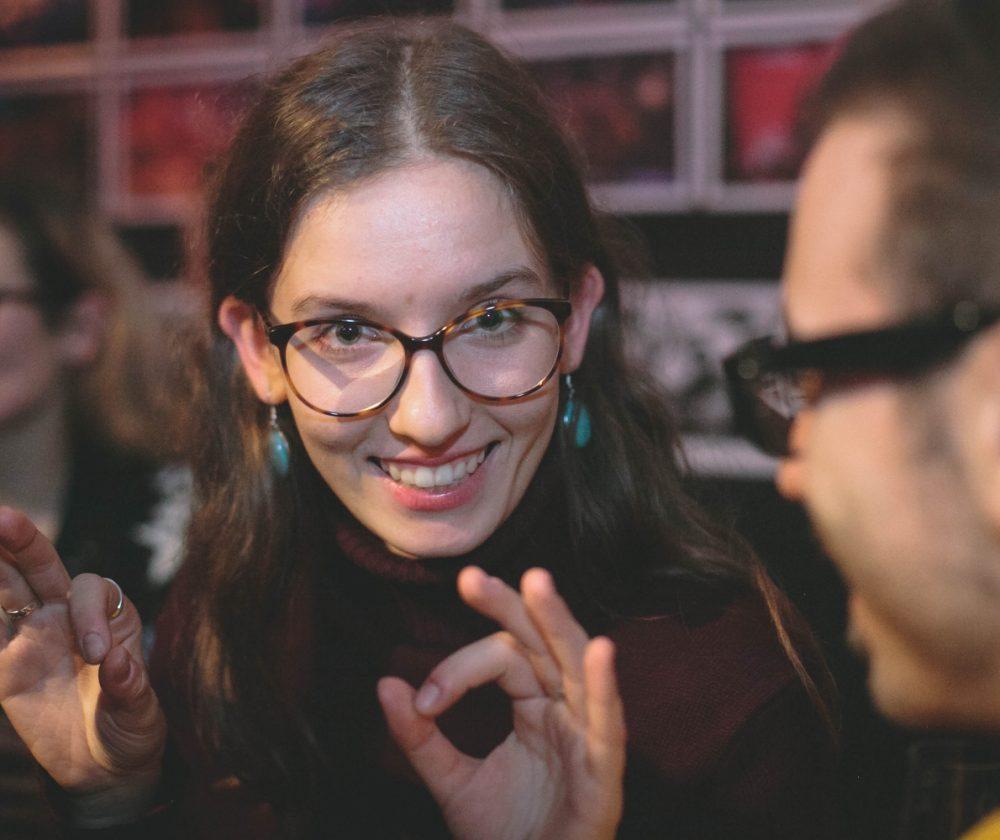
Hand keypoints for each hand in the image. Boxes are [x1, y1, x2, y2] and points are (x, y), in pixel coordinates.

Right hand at [0, 507, 165, 825]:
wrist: (102, 768)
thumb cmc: (130, 732)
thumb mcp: (141, 715)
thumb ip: (130, 689)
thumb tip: (116, 664)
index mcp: (113, 619)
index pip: (92, 591)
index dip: (89, 615)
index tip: (93, 657)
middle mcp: (72, 617)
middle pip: (45, 567)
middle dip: (25, 542)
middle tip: (2, 518)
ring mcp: (35, 635)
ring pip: (9, 587)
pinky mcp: (7, 664)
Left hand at [378, 566, 625, 839]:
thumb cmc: (505, 835)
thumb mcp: (451, 781)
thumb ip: (419, 736)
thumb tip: (383, 683)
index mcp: (535, 705)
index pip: (502, 658)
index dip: (459, 669)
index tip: (424, 699)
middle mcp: (564, 709)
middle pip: (541, 642)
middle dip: (509, 606)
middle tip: (470, 578)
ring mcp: (586, 736)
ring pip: (576, 664)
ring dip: (557, 622)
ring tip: (536, 582)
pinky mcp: (603, 772)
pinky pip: (608, 724)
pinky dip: (604, 688)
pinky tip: (600, 651)